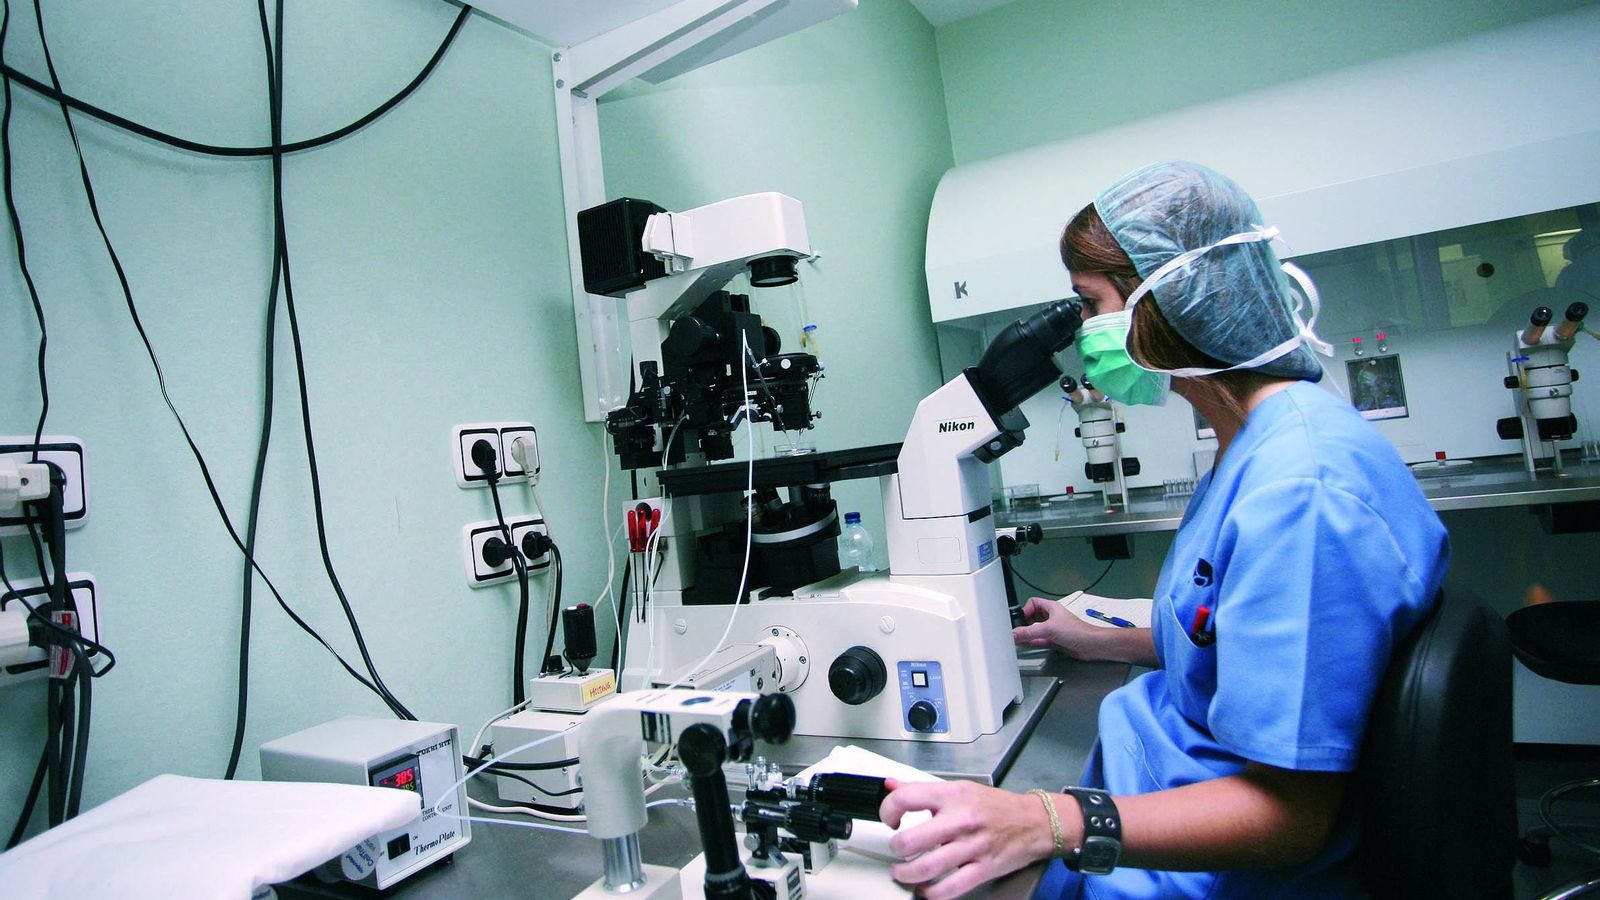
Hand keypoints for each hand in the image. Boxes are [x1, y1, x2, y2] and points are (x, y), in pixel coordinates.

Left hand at [878, 778, 1052, 898]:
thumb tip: (891, 785)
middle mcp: (961, 820)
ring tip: (903, 872)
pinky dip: (931, 893)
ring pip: (926, 868)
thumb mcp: (959, 788)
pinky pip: (950, 888)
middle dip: (896, 849)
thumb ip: (922, 789)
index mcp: (952, 795)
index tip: (890, 819)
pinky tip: (925, 889)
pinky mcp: (982, 869)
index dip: (888, 811)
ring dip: (906, 874)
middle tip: (897, 849)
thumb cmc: (996, 806)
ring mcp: (971, 847)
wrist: (1034, 822)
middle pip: (911, 840)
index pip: (906, 798)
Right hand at [1012, 596, 1103, 657]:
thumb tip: (1014, 633)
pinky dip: (1032, 642)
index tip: (1019, 619)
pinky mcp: (1055, 640)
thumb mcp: (1049, 629)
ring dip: (1027, 634)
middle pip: (1032, 617)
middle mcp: (1051, 617)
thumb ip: (1029, 632)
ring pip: (1035, 629)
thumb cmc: (1075, 631)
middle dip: (1024, 623)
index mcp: (1051, 608)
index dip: (1025, 609)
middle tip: (1016, 630)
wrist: (1091, 645)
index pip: (1033, 603)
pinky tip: (1025, 645)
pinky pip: (1039, 640)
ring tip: (1017, 638)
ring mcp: (1053, 629)